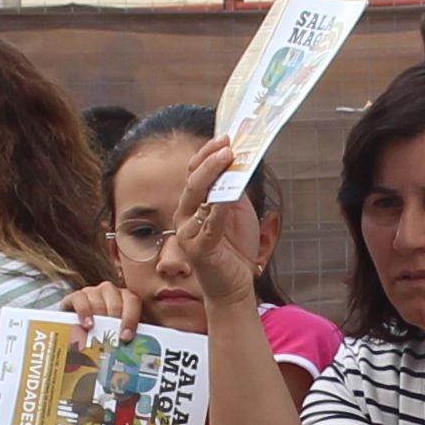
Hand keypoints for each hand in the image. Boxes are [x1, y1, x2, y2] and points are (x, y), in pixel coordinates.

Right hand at [162, 142, 258, 313]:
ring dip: (213, 174)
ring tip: (229, 158)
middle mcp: (184, 218)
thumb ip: (233, 190)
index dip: (208, 153)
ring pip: (197, 197)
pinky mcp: (199, 250)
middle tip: (227, 144)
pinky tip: (230, 192)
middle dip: (210, 159)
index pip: (194, 173)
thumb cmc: (234, 249)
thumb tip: (239, 162)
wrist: (234, 287)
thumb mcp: (236, 212)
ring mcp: (188, 234)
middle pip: (193, 181)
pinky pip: (209, 223)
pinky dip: (219, 206)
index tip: (225, 137)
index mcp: (192, 206)